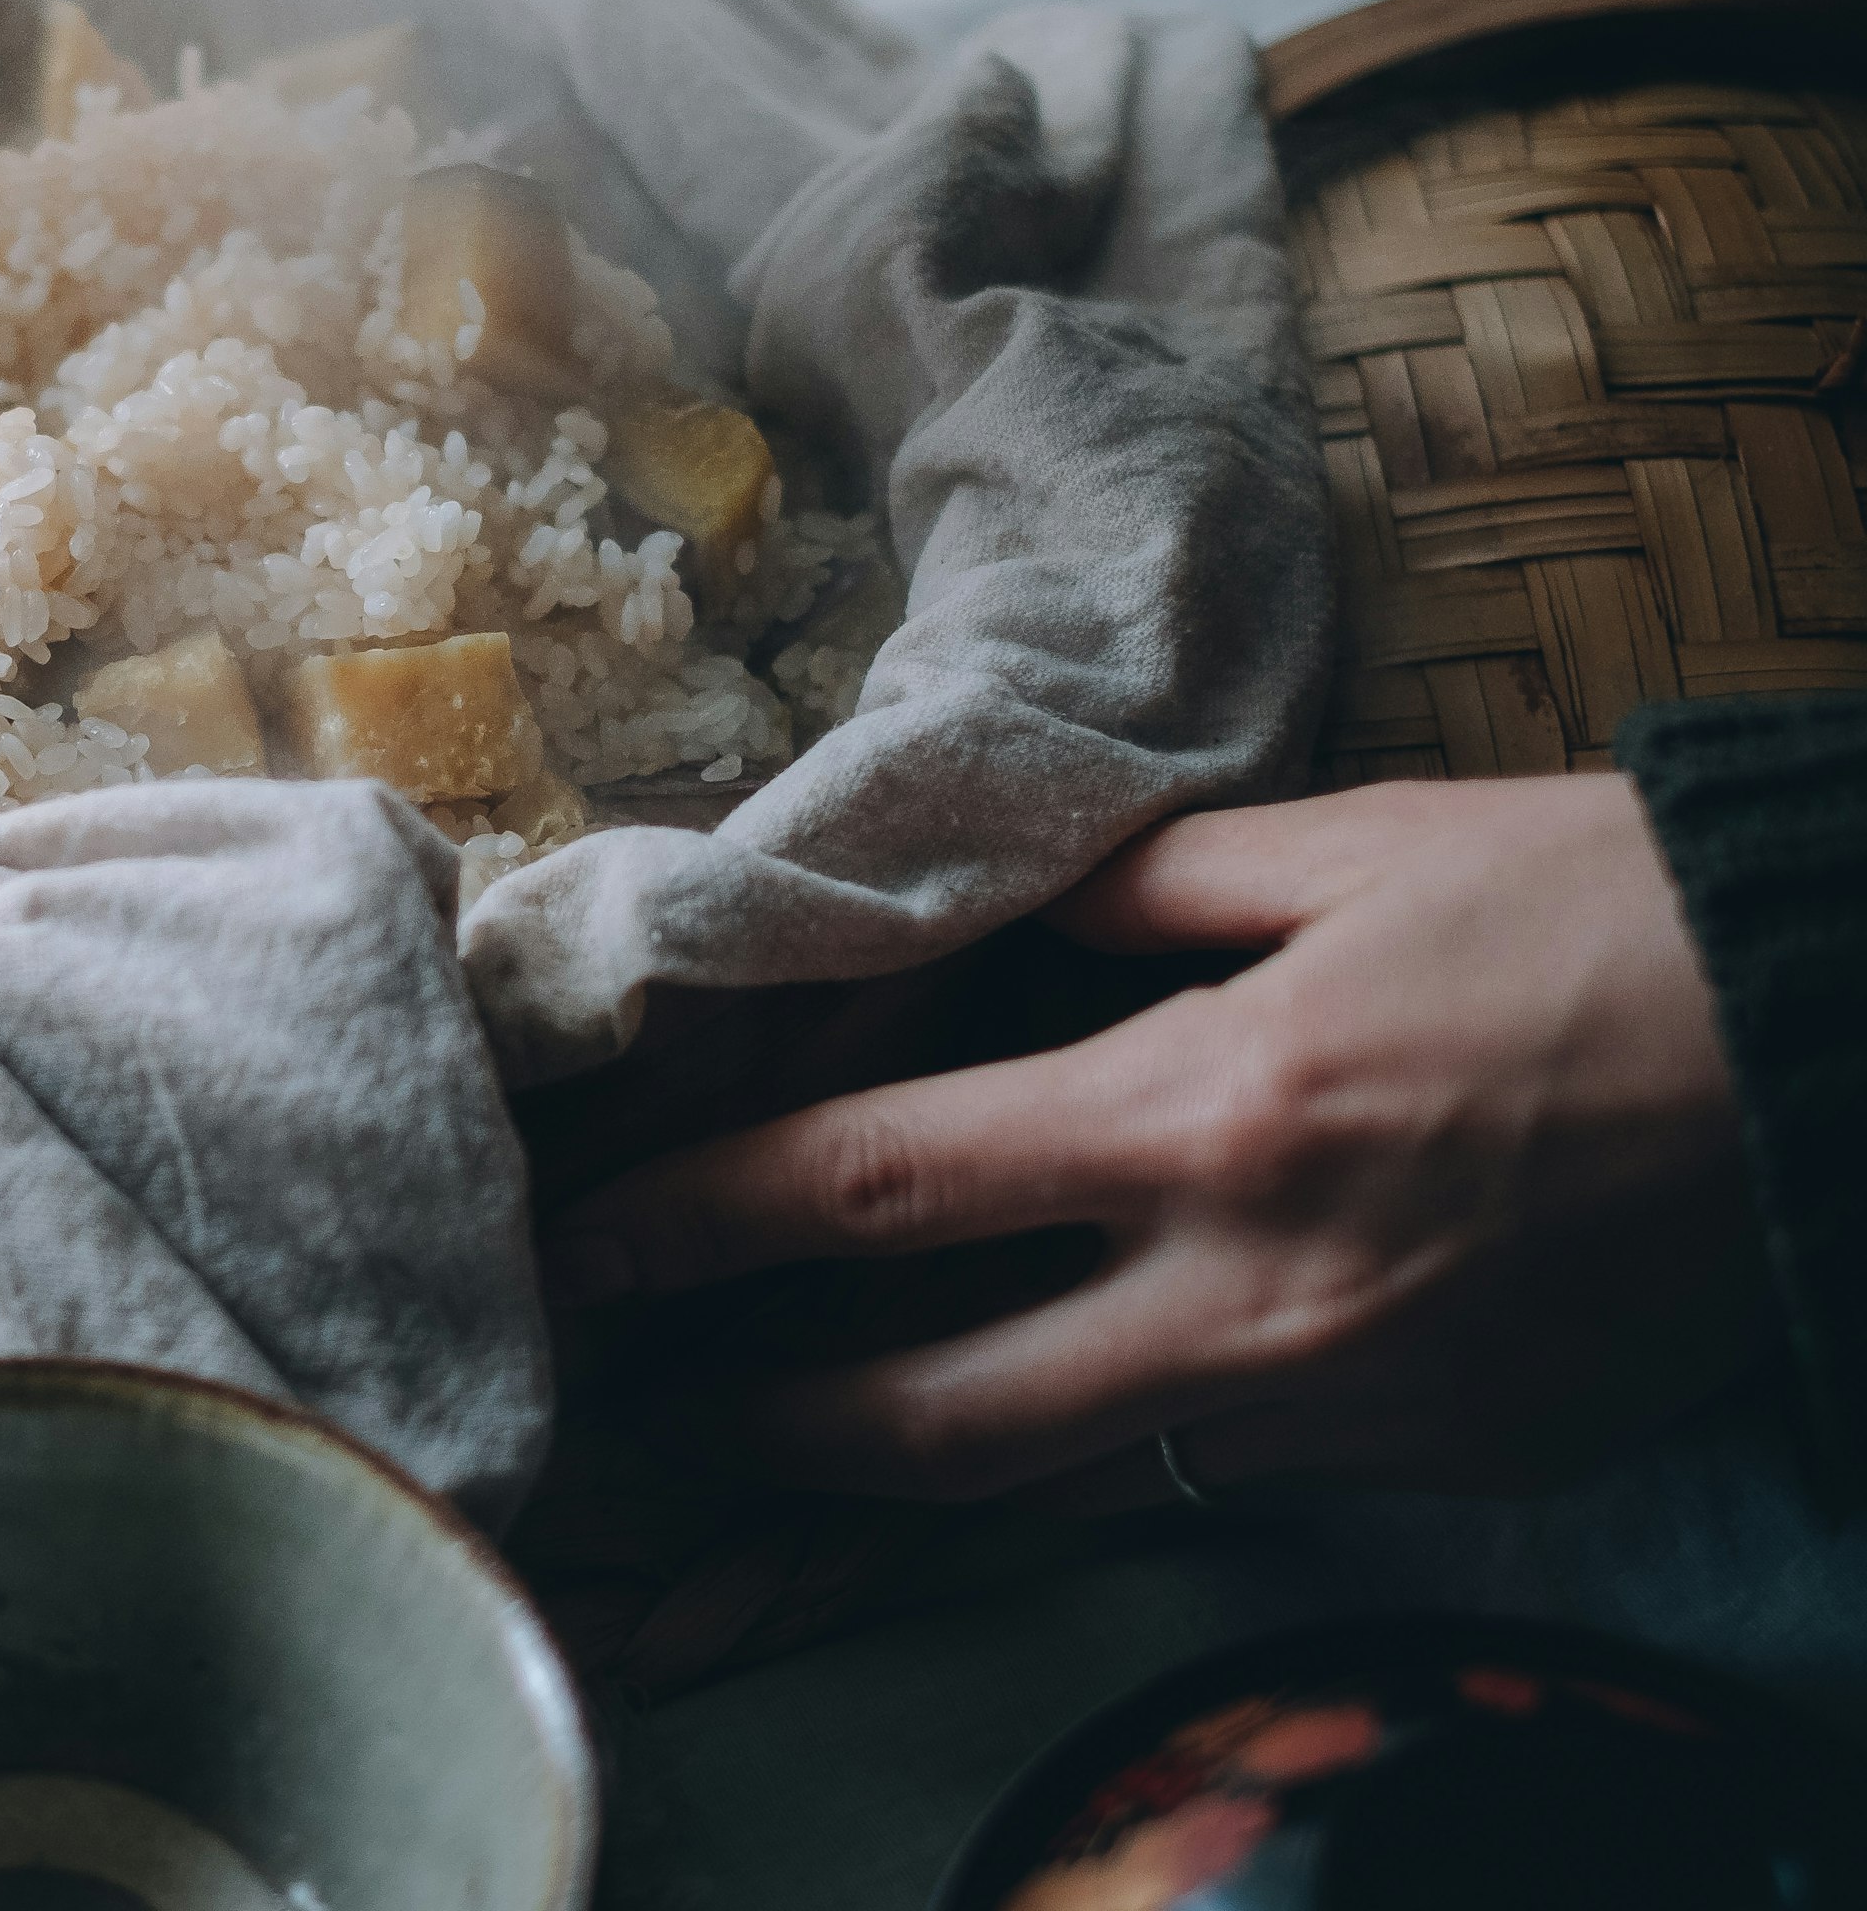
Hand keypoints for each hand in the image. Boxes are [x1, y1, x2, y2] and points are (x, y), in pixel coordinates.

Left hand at [546, 778, 1771, 1506]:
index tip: (582, 1248)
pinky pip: (1217, 1472)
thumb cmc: (1596, 912)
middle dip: (766, 1424)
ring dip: (920, 1465)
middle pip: (931, 1418)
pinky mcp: (1433, 1465)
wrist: (1848, 1051)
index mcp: (1202, 1113)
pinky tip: (1066, 1394)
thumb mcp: (1345, 846)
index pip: (873, 1189)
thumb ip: (1134, 891)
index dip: (696, 1226)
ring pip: (1067, 1475)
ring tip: (806, 1432)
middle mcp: (1250, 1296)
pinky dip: (1116, 1442)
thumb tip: (978, 912)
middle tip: (662, 1402)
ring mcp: (1345, 1407)